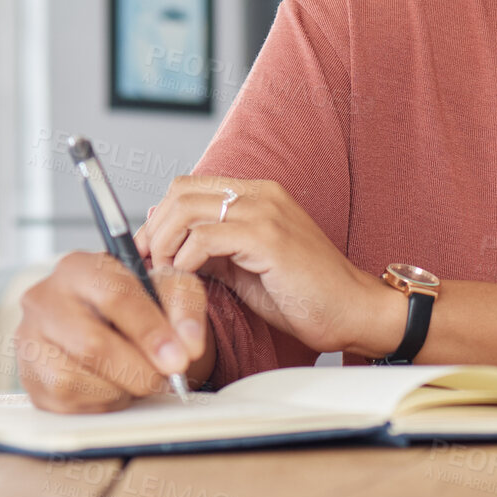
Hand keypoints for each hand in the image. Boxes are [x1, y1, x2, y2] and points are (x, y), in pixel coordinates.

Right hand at [15, 252, 206, 413]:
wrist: (115, 322)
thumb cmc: (142, 300)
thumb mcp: (172, 288)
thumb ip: (185, 310)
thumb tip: (187, 347)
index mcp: (78, 267)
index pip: (114, 296)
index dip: (150, 330)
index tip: (179, 357)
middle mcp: (45, 300)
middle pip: (92, 344)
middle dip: (139, 368)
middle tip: (167, 377)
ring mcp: (30, 340)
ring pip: (74, 379)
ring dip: (119, 387)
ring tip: (139, 376)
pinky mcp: (29, 378)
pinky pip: (65, 401)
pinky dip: (100, 401)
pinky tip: (116, 385)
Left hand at [135, 176, 392, 356]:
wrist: (351, 309)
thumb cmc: (304, 293)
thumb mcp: (245, 266)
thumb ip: (211, 247)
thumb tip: (166, 236)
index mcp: (258, 194)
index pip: (189, 186)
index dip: (159, 217)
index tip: (145, 251)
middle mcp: (261, 193)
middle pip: (181, 191)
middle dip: (153, 230)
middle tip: (147, 265)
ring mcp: (266, 211)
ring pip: (187, 209)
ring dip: (164, 245)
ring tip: (166, 275)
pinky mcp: (268, 238)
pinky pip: (204, 238)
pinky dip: (184, 260)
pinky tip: (189, 280)